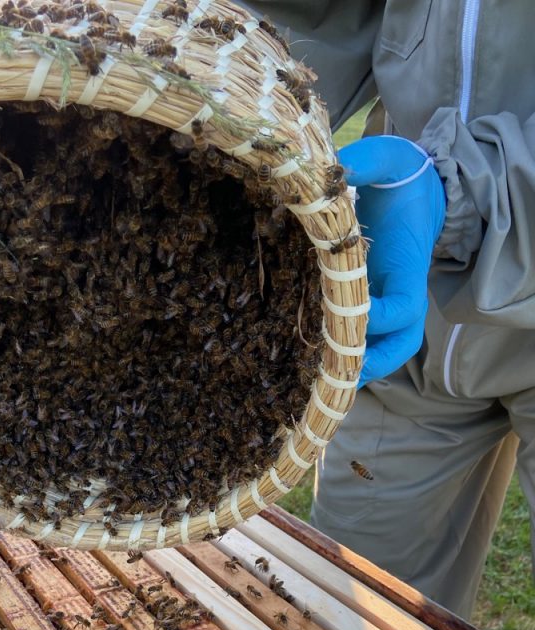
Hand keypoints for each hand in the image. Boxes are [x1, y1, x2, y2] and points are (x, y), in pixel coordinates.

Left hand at [338, 136, 445, 385]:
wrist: (411, 186)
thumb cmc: (400, 176)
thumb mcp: (387, 159)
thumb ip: (365, 162)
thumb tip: (333, 169)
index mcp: (408, 265)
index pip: (404, 306)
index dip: (381, 318)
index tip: (352, 314)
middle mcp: (400, 290)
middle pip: (401, 343)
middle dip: (374, 361)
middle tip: (336, 371)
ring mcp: (387, 300)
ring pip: (384, 349)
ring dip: (356, 366)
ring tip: (318, 378)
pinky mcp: (369, 302)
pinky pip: (365, 338)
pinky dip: (344, 352)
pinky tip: (310, 360)